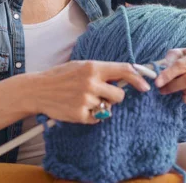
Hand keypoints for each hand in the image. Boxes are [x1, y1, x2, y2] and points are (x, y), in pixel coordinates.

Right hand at [33, 61, 150, 123]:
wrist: (38, 89)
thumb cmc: (62, 76)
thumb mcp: (82, 66)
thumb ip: (103, 70)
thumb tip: (127, 76)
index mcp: (92, 67)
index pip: (124, 70)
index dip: (138, 78)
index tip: (146, 86)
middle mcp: (91, 83)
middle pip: (119, 95)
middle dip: (114, 97)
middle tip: (102, 94)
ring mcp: (85, 100)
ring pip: (108, 108)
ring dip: (101, 106)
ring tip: (84, 99)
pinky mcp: (80, 115)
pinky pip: (97, 119)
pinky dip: (91, 116)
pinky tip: (78, 107)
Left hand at [154, 43, 185, 103]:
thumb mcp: (180, 52)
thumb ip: (169, 60)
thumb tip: (158, 70)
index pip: (183, 65)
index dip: (169, 74)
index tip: (157, 82)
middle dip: (172, 85)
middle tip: (161, 88)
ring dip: (179, 91)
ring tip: (173, 87)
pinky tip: (183, 93)